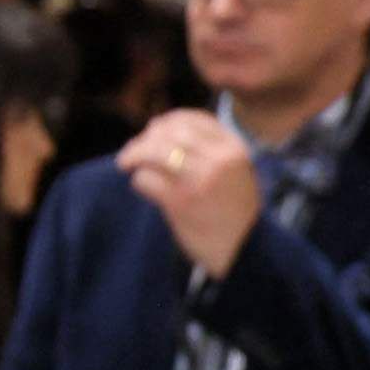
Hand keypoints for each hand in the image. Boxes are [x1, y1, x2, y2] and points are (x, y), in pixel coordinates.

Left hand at [119, 110, 261, 277]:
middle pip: (168, 132)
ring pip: (154, 151)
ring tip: (126, 164)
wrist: (243, 250)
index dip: (167, 122)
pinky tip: (144, 187)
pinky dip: (139, 181)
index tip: (153, 131)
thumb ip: (208, 150)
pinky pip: (146, 179)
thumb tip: (158, 129)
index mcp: (234, 148)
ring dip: (134, 156)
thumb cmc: (233, 211)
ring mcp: (200, 179)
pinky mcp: (180, 202)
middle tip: (132, 152)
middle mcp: (219, 159)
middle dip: (145, 139)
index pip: (193, 119)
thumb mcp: (235, 171)